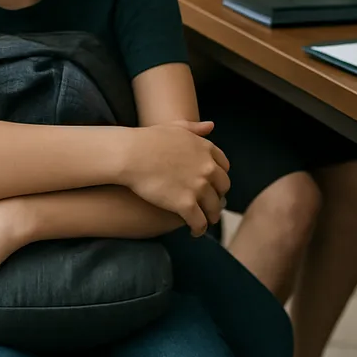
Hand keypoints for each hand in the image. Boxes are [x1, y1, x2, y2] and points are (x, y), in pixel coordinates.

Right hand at [120, 120, 230, 236]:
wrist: (132, 154)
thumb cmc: (149, 139)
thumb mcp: (176, 127)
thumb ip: (195, 128)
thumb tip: (211, 125)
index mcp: (206, 149)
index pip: (224, 167)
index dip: (218, 178)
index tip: (213, 185)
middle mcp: (207, 168)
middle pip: (222, 189)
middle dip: (218, 197)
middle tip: (210, 205)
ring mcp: (198, 187)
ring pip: (214, 208)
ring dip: (211, 216)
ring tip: (204, 221)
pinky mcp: (186, 204)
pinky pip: (199, 222)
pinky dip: (199, 228)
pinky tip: (194, 231)